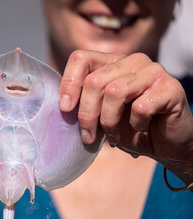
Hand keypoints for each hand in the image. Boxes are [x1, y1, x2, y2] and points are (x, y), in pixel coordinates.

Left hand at [59, 50, 192, 176]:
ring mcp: (153, 71)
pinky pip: (140, 107)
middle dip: (86, 115)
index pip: (81, 59)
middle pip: (94, 81)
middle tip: (88, 137)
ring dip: (109, 122)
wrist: (165, 144)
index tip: (65, 109)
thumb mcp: (101, 115)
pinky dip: (135, 125)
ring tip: (114, 136)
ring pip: (114, 92)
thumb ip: (85, 103)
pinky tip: (141, 128)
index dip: (69, 83)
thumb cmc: (130, 128)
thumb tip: (63, 105)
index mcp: (112, 62)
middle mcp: (132, 61)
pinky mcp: (171, 87)